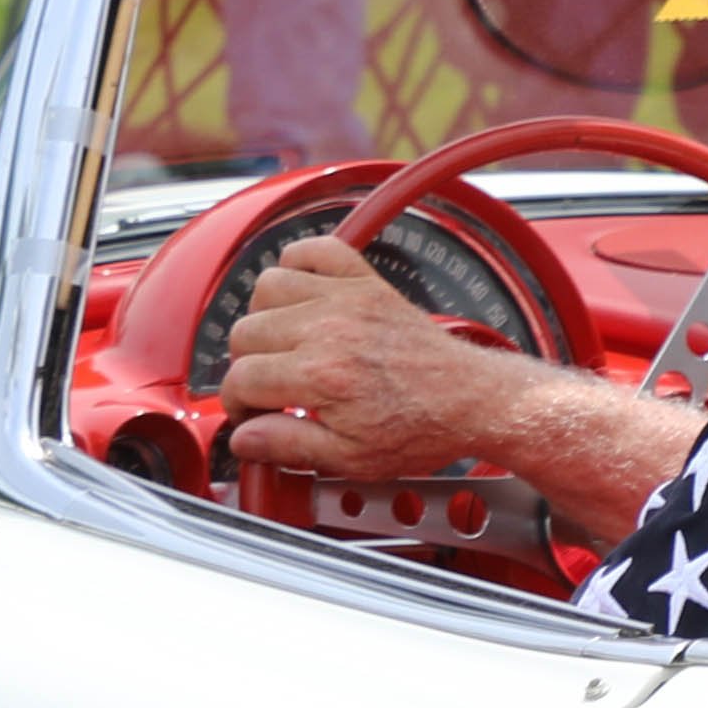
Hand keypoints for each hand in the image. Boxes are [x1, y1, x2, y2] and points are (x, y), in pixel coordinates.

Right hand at [215, 229, 536, 479]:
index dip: (238, 404)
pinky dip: (299, 262)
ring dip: (264, 315)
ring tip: (282, 343)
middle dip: (247, 364)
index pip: (242, 379)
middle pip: (245, 331)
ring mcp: (346, 298)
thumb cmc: (421, 427)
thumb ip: (289, 446)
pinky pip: (316, 249)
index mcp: (320, 375)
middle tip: (269, 386)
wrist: (469, 399)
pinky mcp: (365, 282)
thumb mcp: (351, 458)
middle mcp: (328, 327)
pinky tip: (301, 293)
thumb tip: (244, 439)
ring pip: (268, 286)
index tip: (252, 414)